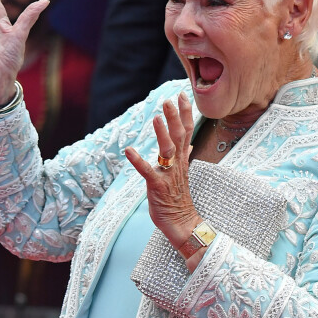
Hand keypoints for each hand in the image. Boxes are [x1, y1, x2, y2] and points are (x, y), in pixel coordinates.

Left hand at [125, 93, 200, 250]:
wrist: (181, 223)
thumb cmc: (178, 199)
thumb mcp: (182, 175)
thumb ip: (184, 157)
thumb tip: (188, 146)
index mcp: (182, 160)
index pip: (186, 132)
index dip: (185, 113)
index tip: (183, 95)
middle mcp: (177, 165)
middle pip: (178, 137)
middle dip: (175, 117)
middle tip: (170, 99)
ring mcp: (168, 175)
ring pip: (167, 151)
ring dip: (162, 134)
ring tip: (156, 117)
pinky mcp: (157, 187)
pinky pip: (147, 172)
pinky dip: (138, 161)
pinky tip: (129, 151)